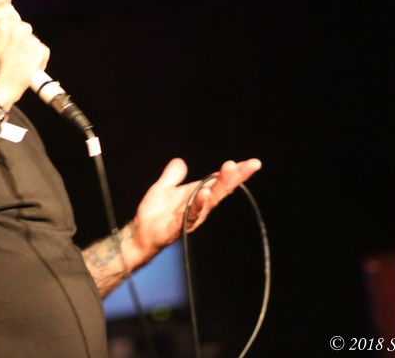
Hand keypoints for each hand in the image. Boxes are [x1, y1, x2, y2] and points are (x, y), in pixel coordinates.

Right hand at [0, 3, 48, 109]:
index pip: (7, 9)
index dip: (10, 20)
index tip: (9, 32)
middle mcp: (5, 24)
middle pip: (21, 24)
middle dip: (19, 38)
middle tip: (12, 55)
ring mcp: (22, 35)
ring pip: (31, 38)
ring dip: (27, 49)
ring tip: (17, 65)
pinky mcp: (35, 48)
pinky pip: (42, 50)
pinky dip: (38, 60)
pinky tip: (26, 70)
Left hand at [129, 157, 261, 263]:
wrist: (141, 232)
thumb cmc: (157, 212)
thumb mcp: (163, 188)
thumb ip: (172, 175)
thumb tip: (179, 161)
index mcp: (199, 195)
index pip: (220, 182)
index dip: (236, 173)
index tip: (253, 163)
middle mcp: (200, 206)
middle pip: (221, 190)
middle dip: (234, 177)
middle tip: (250, 164)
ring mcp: (191, 216)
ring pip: (209, 201)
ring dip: (218, 187)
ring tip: (227, 171)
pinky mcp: (177, 226)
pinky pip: (189, 214)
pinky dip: (197, 204)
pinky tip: (203, 193)